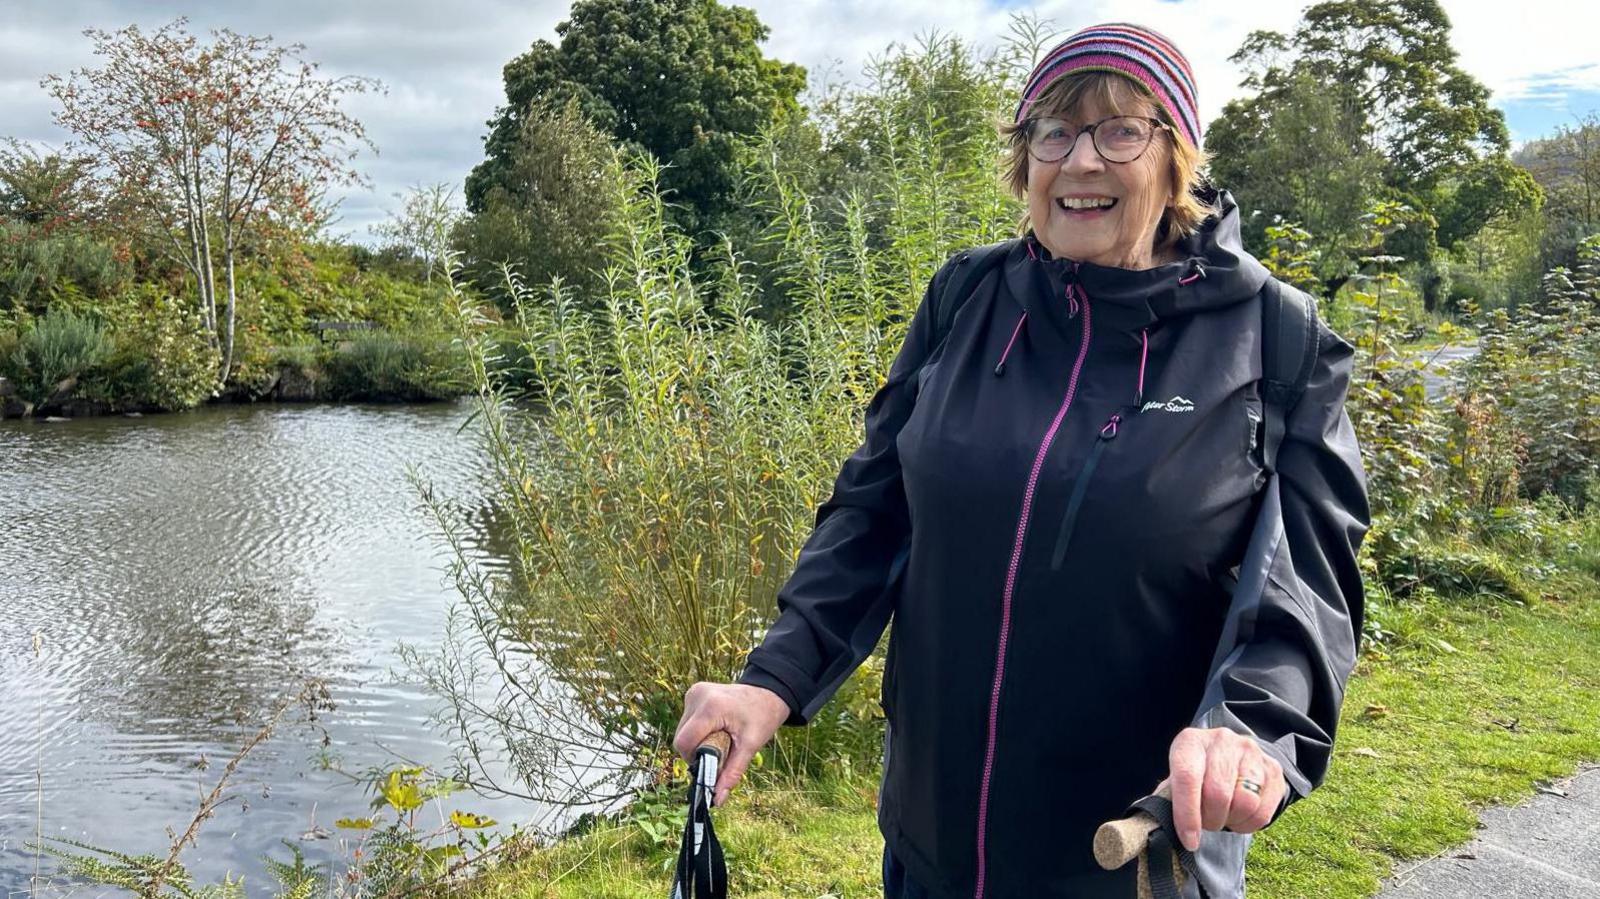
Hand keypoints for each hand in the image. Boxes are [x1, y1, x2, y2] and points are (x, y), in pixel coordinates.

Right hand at [672, 681, 790, 807]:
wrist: (769, 693)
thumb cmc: (763, 717)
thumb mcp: (751, 746)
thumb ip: (732, 773)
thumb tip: (717, 800)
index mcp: (711, 707)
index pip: (684, 742)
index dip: (694, 759)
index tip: (713, 761)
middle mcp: (697, 696)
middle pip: (681, 738)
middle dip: (697, 751)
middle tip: (720, 751)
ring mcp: (693, 693)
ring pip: (682, 731)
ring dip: (697, 742)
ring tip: (720, 737)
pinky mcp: (693, 693)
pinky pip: (687, 722)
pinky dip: (698, 731)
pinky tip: (716, 728)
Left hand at [1157, 727, 1288, 850]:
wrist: (1232, 756)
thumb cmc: (1196, 774)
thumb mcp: (1176, 779)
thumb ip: (1165, 800)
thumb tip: (1152, 825)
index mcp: (1190, 741)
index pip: (1187, 778)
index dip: (1187, 814)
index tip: (1189, 840)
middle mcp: (1221, 740)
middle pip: (1218, 794)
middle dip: (1210, 820)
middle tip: (1206, 822)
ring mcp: (1251, 751)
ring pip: (1244, 803)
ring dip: (1231, 821)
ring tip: (1223, 816)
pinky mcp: (1273, 768)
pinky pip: (1263, 811)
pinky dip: (1249, 824)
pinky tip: (1239, 816)